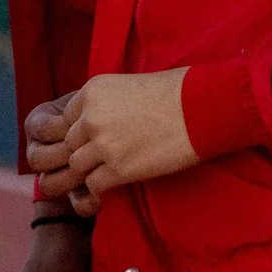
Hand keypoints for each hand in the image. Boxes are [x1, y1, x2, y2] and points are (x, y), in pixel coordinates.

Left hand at [30, 70, 196, 203]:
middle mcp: (90, 117)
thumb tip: (94, 121)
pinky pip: (93, 185)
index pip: (67, 120)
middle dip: (86, 150)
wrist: (203, 108)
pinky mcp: (118, 170)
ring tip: (113, 167)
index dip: (83, 131)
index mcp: (91, 92)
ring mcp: (102, 145)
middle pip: (70, 144)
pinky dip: (102, 187)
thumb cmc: (177, 92)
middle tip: (107, 155)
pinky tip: (118, 180)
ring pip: (76, 166)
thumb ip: (106, 102)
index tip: (101, 135)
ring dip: (92, 169)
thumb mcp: (129, 84)